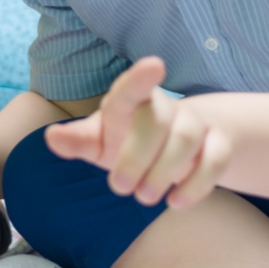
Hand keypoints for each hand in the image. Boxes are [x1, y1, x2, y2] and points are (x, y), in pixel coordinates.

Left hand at [44, 57, 232, 209]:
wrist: (171, 147)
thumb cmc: (125, 140)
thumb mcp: (98, 142)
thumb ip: (77, 140)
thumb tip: (51, 137)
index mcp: (129, 101)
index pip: (132, 88)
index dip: (141, 78)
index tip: (154, 64)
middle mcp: (164, 107)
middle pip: (157, 121)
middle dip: (137, 157)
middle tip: (120, 188)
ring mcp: (194, 123)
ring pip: (187, 139)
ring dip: (165, 173)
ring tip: (144, 198)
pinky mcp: (217, 144)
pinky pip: (216, 159)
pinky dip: (197, 185)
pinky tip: (175, 203)